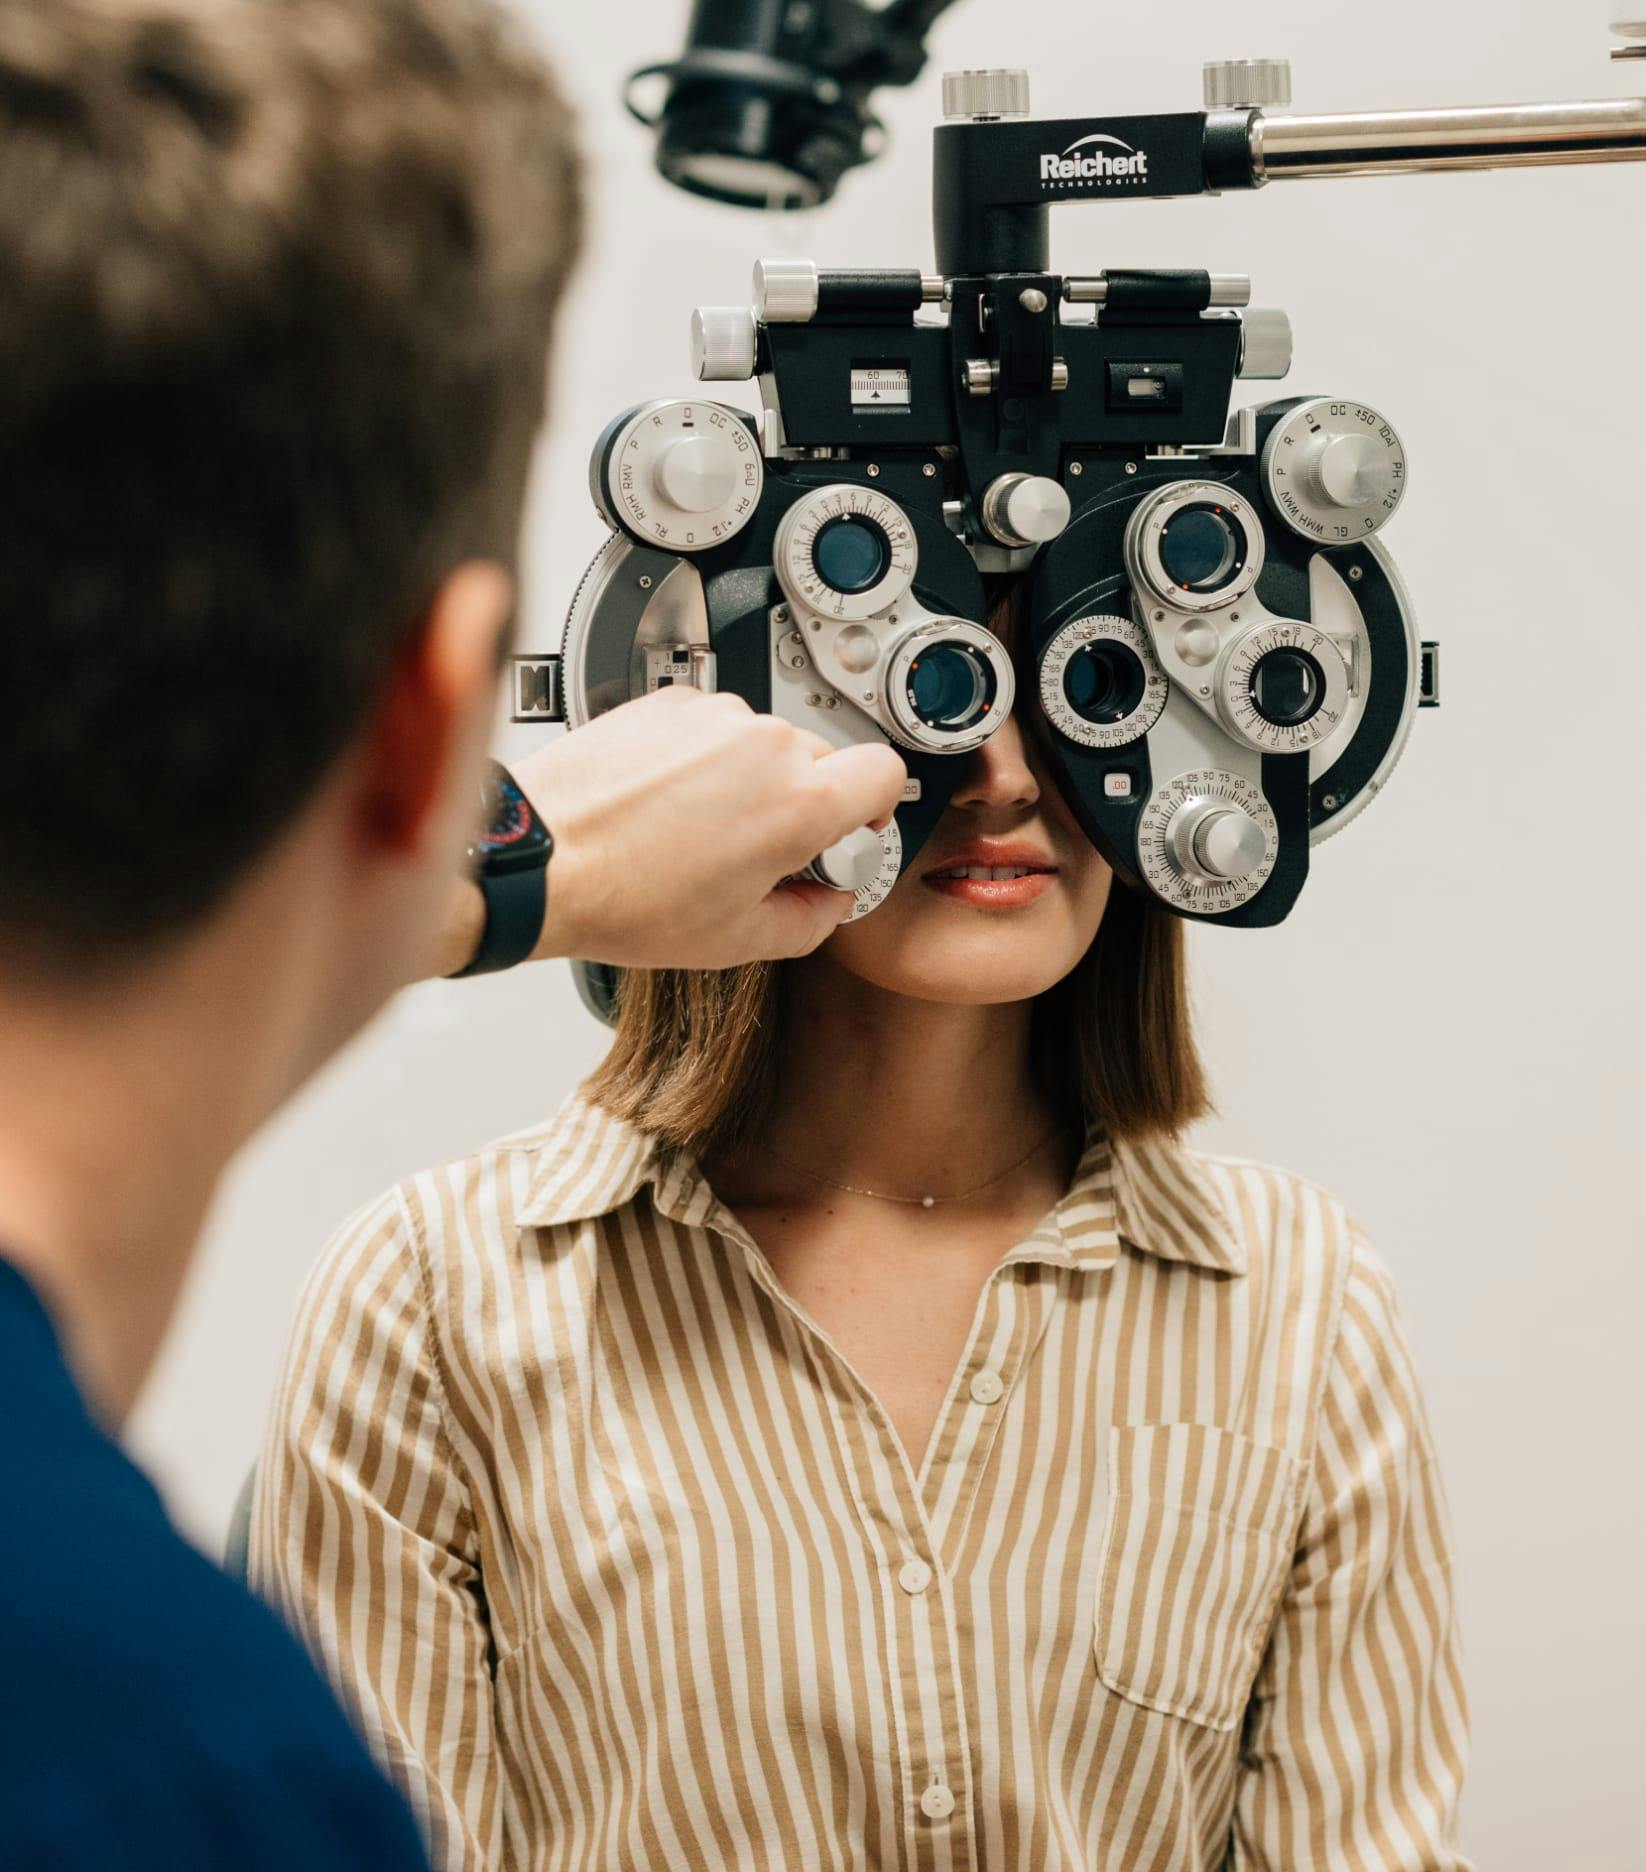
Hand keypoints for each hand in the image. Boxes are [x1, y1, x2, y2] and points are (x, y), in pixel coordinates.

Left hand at [495, 688, 905, 969]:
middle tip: (758, 851)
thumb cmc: (623, 897)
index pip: (884, 772)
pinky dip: (700, 758)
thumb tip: (829, 902)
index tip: (854, 824)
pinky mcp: (669, 701)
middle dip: (800, 804)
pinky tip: (667, 801)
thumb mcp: (736, 940)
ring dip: (746, 779)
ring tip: (697, 829)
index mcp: (798, 803)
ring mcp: (714, 716)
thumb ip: (810, 921)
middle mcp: (764, 744)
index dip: (876, 804)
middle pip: (820, 762)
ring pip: (763, 743)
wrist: (541, 858)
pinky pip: (711, 726)